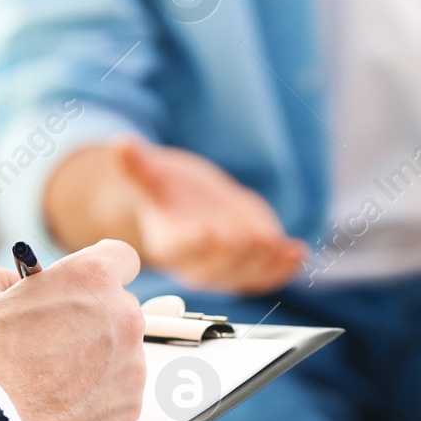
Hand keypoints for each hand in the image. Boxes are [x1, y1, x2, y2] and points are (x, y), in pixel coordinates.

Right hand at [0, 239, 146, 420]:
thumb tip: (9, 283)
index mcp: (91, 279)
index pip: (120, 258)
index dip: (100, 269)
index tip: (88, 283)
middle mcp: (121, 318)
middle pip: (119, 309)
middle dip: (92, 320)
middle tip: (55, 339)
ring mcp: (130, 365)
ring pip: (121, 354)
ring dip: (96, 361)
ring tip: (51, 380)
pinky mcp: (129, 407)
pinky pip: (119, 394)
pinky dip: (97, 399)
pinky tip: (62, 405)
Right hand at [118, 138, 307, 294]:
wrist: (195, 208)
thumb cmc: (171, 193)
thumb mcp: (155, 176)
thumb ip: (139, 166)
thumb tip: (121, 144)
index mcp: (171, 243)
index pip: (181, 248)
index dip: (194, 242)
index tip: (208, 231)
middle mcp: (198, 264)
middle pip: (217, 268)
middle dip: (236, 254)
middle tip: (252, 238)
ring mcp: (227, 269)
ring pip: (246, 275)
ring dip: (266, 263)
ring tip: (283, 248)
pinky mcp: (251, 266)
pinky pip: (268, 275)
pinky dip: (285, 269)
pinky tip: (299, 253)